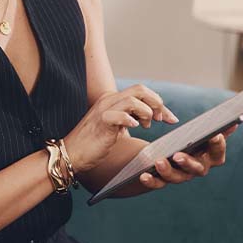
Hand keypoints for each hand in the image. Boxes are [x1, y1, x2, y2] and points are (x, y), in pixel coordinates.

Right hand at [63, 84, 178, 172]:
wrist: (72, 153)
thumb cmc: (94, 143)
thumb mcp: (116, 126)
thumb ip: (130, 117)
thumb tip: (151, 117)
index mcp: (113, 99)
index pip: (142, 91)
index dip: (159, 103)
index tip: (170, 118)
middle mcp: (109, 100)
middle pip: (141, 90)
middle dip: (157, 104)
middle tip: (162, 120)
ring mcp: (104, 109)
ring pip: (133, 99)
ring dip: (146, 112)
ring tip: (146, 126)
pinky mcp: (101, 122)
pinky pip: (119, 114)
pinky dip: (131, 120)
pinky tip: (135, 128)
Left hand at [137, 124, 237, 189]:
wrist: (172, 153)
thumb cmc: (193, 140)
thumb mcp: (204, 134)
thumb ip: (219, 129)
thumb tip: (236, 120)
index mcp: (211, 156)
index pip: (218, 153)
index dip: (218, 145)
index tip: (214, 135)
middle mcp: (198, 169)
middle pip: (197, 169)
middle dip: (188, 162)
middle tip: (177, 155)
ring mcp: (182, 176)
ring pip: (177, 177)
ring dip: (168, 171)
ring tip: (158, 161)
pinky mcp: (165, 180)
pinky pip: (159, 183)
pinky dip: (151, 180)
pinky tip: (143, 175)